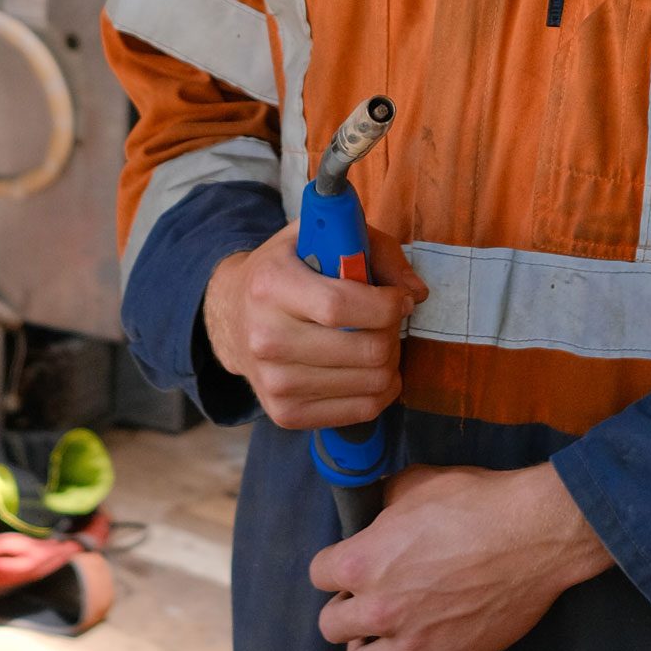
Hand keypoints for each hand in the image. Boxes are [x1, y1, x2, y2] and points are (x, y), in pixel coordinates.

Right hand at [202, 219, 425, 430]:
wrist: (233, 316)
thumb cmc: (290, 270)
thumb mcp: (323, 237)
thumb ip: (377, 251)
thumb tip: (416, 293)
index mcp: (271, 285)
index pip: (341, 306)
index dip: (386, 305)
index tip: (399, 298)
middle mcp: (266, 339)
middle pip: (365, 350)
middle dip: (393, 332)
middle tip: (387, 320)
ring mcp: (274, 383)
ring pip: (372, 383)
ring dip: (390, 361)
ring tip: (375, 340)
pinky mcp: (285, 414)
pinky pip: (362, 410)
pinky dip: (381, 390)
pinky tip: (368, 368)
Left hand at [311, 462, 609, 650]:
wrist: (533, 533)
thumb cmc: (476, 501)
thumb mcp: (416, 484)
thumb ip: (382, 501)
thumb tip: (374, 506)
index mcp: (362, 562)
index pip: (317, 574)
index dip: (334, 566)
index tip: (353, 563)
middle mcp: (380, 608)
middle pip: (331, 626)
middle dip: (345, 609)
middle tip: (368, 597)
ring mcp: (415, 642)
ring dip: (368, 649)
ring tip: (384, 633)